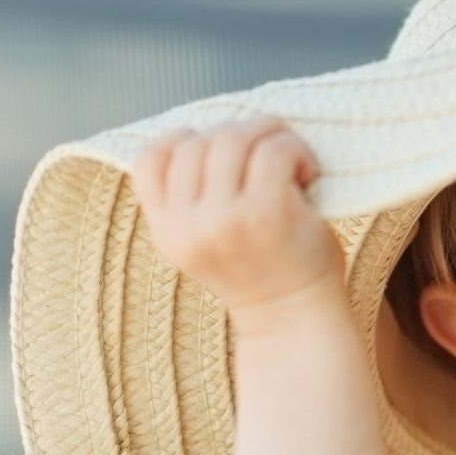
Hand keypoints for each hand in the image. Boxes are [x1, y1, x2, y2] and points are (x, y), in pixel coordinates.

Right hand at [130, 115, 345, 321]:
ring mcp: (224, 220)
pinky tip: (306, 173)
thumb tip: (203, 133)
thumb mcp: (205, 241)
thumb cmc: (263, 271)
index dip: (184, 141)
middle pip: (197, 141)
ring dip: (269, 135)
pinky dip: (295, 149)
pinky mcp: (265, 214)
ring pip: (232, 138)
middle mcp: (187, 228)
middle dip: (239, 134)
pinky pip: (272, 150)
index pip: (149, 159)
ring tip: (290, 161)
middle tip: (271, 155)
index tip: (220, 157)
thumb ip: (191, 200)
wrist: (297, 321)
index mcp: (167, 233)